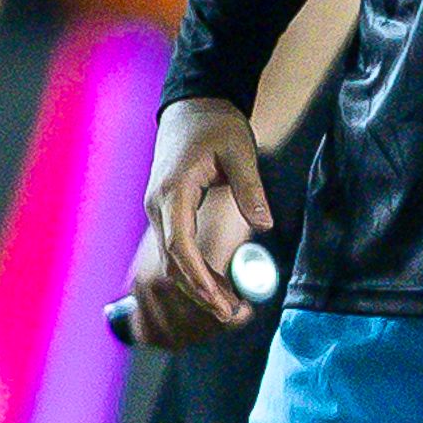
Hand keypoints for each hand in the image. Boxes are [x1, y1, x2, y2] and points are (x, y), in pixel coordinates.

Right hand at [131, 95, 274, 346]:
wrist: (192, 106)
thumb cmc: (216, 125)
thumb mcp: (240, 151)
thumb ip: (250, 188)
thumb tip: (265, 225)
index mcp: (172, 192)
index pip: (179, 246)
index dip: (199, 277)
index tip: (221, 301)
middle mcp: (158, 206)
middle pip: (172, 262)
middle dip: (201, 293)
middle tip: (233, 316)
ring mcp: (159, 209)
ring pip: (172, 260)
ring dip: (198, 286)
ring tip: (230, 308)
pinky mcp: (167, 211)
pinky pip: (176, 249)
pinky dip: (195, 271)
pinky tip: (218, 284)